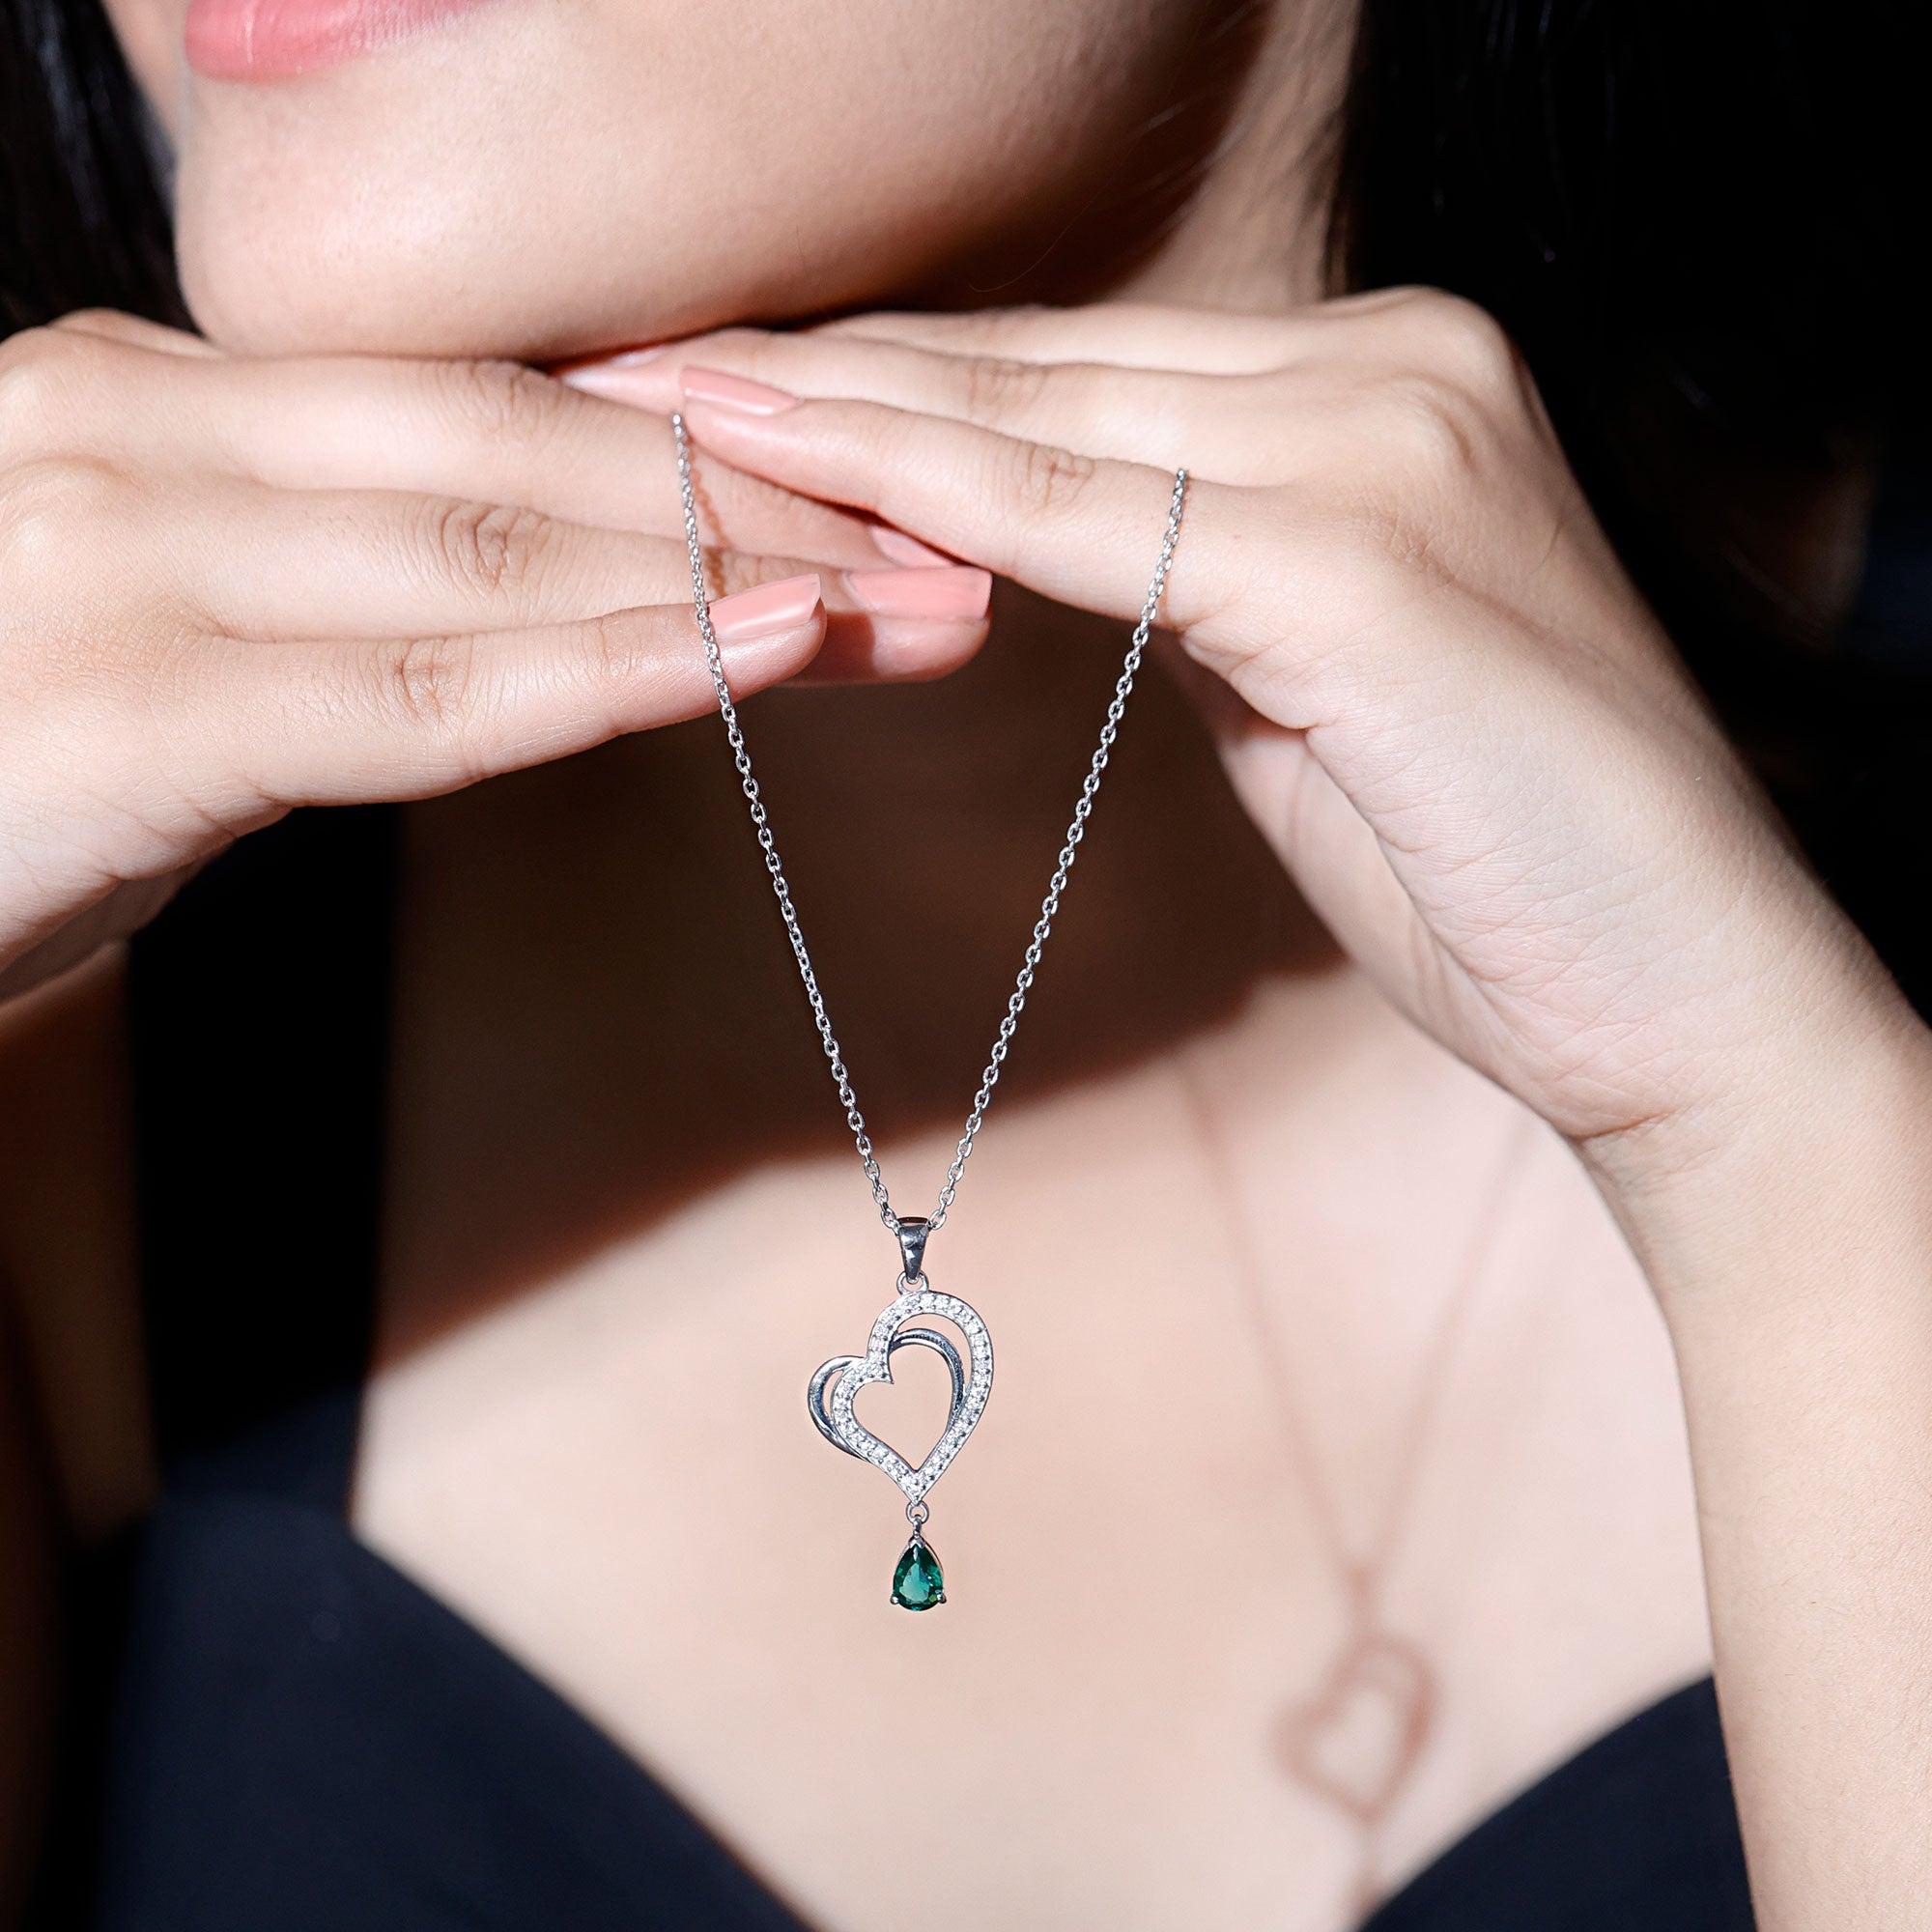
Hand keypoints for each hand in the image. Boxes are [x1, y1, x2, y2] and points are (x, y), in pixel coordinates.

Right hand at [0, 313, 991, 998]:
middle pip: (521, 452)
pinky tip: (764, 651)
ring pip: (493, 548)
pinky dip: (610, 667)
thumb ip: (339, 600)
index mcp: (160, 401)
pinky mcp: (134, 697)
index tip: (858, 491)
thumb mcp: (179, 649)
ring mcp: (128, 548)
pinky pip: (423, 686)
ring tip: (913, 600)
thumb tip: (544, 614)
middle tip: (944, 534)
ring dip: (730, 573)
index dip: (691, 449)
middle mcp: (140, 428)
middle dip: (754, 496)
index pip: (485, 409)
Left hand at [561, 293, 1909, 1179]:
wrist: (1691, 998)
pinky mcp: (1369, 560)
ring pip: (1049, 421)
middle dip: (823, 370)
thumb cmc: (1503, 866)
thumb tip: (1049, 552)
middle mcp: (1394, 374)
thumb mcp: (1313, 693)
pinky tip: (787, 466)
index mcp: (1382, 394)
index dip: (897, 379)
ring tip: (650, 399)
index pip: (1084, 376)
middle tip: (630, 362)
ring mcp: (1389, 449)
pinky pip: (1097, 523)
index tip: (728, 385)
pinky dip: (931, 497)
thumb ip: (1195, 591)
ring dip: (833, 411)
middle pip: (1044, 369)